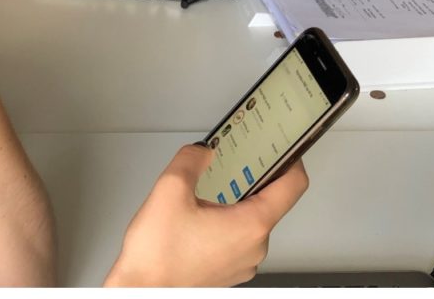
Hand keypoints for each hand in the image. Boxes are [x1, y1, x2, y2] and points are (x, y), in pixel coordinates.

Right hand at [104, 145, 308, 286]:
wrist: (140, 289)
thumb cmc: (156, 255)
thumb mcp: (170, 190)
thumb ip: (191, 160)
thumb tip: (203, 151)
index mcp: (250, 225)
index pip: (293, 186)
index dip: (291, 160)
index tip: (283, 148)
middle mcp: (254, 247)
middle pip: (270, 203)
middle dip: (251, 180)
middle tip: (233, 162)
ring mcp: (243, 262)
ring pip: (250, 222)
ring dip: (234, 203)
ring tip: (208, 193)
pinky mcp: (228, 271)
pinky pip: (237, 240)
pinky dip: (224, 223)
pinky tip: (200, 217)